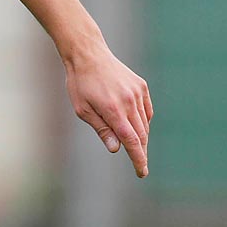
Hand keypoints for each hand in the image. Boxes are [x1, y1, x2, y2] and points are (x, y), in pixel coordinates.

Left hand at [65, 48, 152, 177]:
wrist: (89, 55)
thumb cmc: (80, 84)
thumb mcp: (83, 110)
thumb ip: (102, 129)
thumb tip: (116, 149)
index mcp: (113, 110)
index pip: (131, 141)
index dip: (138, 159)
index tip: (142, 172)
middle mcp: (129, 101)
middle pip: (141, 135)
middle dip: (141, 152)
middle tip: (139, 165)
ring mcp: (138, 93)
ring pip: (145, 124)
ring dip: (142, 138)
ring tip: (135, 147)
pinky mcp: (141, 86)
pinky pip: (146, 110)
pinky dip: (143, 122)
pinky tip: (135, 126)